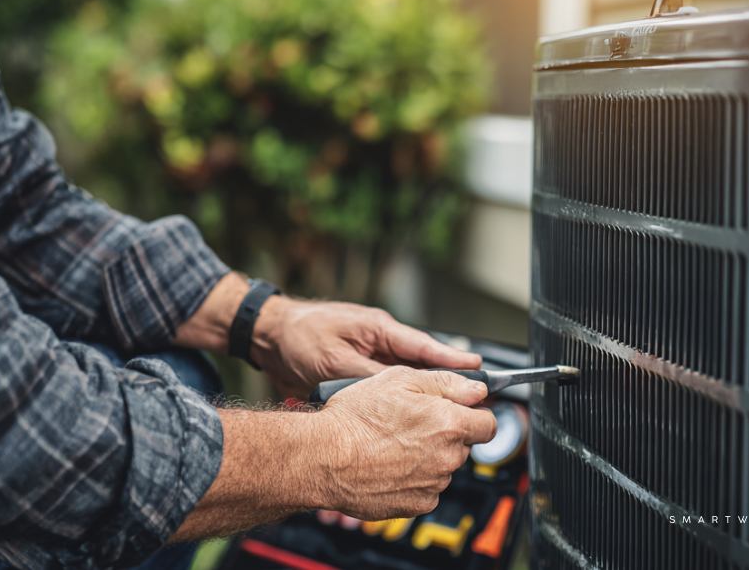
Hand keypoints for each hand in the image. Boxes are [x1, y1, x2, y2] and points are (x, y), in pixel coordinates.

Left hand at [253, 296, 480, 396]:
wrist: (268, 337)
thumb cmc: (299, 336)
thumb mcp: (334, 359)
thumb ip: (366, 377)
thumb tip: (398, 394)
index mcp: (379, 329)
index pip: (424, 346)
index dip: (453, 360)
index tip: (479, 369)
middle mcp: (379, 343)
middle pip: (421, 365)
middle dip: (447, 381)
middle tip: (475, 398)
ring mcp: (369, 357)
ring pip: (406, 380)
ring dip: (423, 395)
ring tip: (449, 412)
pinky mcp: (358, 373)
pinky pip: (387, 390)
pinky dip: (400, 402)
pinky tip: (411, 418)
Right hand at [313, 366, 497, 519]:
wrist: (323, 457)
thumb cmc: (354, 418)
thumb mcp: (399, 379)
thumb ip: (446, 382)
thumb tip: (476, 389)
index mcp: (448, 423)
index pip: (488, 424)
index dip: (474, 416)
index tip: (462, 414)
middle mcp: (446, 457)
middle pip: (463, 446)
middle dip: (446, 434)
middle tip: (412, 424)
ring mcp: (432, 484)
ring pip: (443, 467)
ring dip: (428, 457)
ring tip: (393, 445)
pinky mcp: (416, 505)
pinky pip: (426, 490)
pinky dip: (413, 479)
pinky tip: (389, 465)